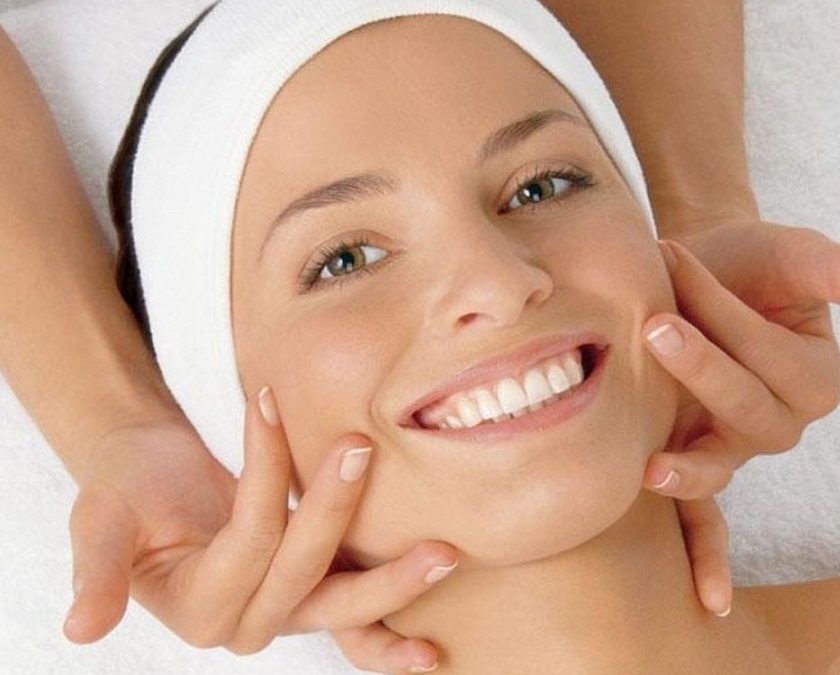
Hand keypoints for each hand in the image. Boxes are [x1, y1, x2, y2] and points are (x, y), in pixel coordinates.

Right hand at [64, 388, 454, 674]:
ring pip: (341, 606)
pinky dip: (387, 633)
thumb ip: (98, 569)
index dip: (260, 471)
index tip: (267, 399)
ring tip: (444, 555)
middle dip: (333, 512)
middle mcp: (244, 621)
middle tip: (363, 452)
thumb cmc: (126, 488)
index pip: (247, 539)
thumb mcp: (100, 519)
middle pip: (302, 575)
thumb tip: (78, 629)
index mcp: (194, 606)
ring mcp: (282, 611)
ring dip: (392, 585)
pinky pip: (352, 619)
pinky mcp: (308, 592)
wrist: (152, 479)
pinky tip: (431, 644)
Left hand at [638, 224, 839, 614]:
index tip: (673, 257)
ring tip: (654, 468)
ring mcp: (736, 448)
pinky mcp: (694, 458)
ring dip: (692, 469)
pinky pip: (703, 515)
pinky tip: (704, 590)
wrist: (689, 275)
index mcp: (814, 379)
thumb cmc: (745, 265)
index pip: (774, 358)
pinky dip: (703, 550)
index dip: (725, 312)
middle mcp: (782, 424)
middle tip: (655, 325)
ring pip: (723, 464)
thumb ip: (837, 272)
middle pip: (746, 409)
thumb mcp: (790, 256)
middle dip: (701, 367)